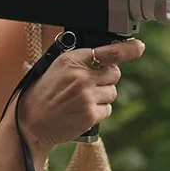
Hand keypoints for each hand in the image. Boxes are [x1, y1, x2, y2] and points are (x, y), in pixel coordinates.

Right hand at [17, 37, 144, 146]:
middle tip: (90, 86)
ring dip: (102, 97)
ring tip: (82, 101)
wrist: (30, 123)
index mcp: (71, 60)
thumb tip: (102, 58)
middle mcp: (81, 76)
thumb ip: (77, 62)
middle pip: (114, 74)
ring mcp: (87, 96)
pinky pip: (107, 110)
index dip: (128, 49)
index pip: (108, 52)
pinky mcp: (91, 114)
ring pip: (112, 93)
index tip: (139, 47)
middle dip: (106, 80)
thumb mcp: (54, 69)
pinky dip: (99, 112)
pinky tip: (82, 112)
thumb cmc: (41, 95)